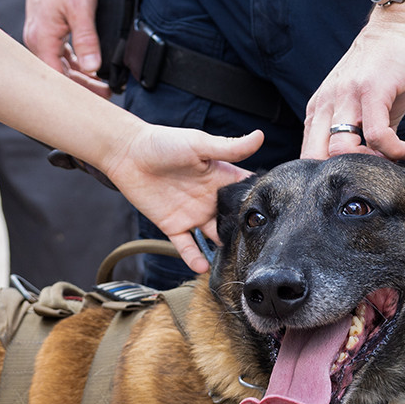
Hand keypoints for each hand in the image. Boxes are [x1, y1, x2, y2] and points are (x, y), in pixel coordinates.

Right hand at [24, 0, 109, 97]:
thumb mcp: (82, 8)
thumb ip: (87, 40)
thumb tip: (93, 69)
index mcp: (41, 39)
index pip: (59, 79)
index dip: (79, 93)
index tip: (100, 99)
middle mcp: (36, 40)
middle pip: (58, 75)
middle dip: (82, 87)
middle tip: (106, 93)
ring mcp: (39, 34)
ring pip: (59, 65)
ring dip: (79, 75)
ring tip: (101, 83)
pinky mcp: (45, 28)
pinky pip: (58, 53)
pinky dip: (73, 61)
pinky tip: (87, 65)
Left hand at [102, 127, 265, 272]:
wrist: (127, 152)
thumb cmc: (164, 142)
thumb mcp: (200, 143)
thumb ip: (230, 147)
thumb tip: (260, 136)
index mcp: (221, 179)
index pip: (247, 195)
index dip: (260, 205)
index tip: (277, 218)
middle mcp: (210, 199)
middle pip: (234, 222)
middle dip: (245, 234)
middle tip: (260, 248)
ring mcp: (193, 215)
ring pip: (214, 239)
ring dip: (224, 251)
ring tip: (237, 263)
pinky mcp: (173, 226)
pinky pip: (187, 247)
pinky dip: (195, 258)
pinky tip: (203, 267)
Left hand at [301, 2, 404, 161]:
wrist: (399, 26)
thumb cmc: (384, 67)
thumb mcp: (364, 106)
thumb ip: (363, 136)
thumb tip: (373, 168)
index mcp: (319, 109)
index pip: (308, 155)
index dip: (329, 176)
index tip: (355, 178)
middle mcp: (327, 103)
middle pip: (316, 157)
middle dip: (342, 175)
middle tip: (370, 174)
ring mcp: (347, 95)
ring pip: (340, 148)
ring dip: (367, 164)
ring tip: (390, 161)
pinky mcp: (372, 90)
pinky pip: (377, 134)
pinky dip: (393, 150)